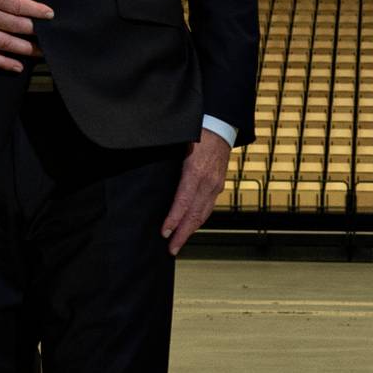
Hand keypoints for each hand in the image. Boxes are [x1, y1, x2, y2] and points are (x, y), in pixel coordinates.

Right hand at [0, 0, 53, 70]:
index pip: (16, 5)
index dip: (36, 10)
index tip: (49, 14)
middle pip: (14, 25)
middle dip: (34, 30)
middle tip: (50, 32)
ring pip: (4, 43)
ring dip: (25, 49)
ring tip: (42, 51)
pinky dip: (3, 63)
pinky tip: (18, 66)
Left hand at [160, 130, 230, 254]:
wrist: (222, 123)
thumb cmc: (198, 131)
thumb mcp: (180, 143)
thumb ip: (167, 161)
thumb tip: (150, 177)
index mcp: (196, 172)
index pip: (183, 203)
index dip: (174, 220)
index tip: (164, 233)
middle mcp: (208, 182)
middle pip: (195, 214)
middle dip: (182, 233)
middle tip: (171, 249)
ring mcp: (216, 184)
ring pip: (203, 213)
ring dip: (191, 230)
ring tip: (179, 242)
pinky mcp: (218, 184)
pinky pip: (208, 206)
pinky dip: (199, 219)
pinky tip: (191, 225)